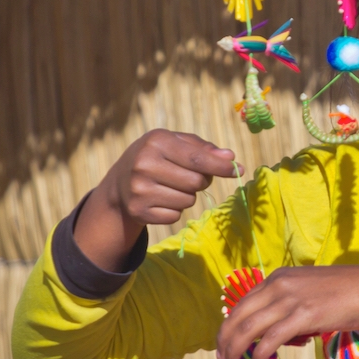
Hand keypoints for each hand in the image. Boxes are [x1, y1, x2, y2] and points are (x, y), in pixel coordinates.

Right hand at [74, 129, 240, 271]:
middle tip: (190, 176)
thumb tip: (230, 157)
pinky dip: (175, 210)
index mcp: (156, 142)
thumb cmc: (157, 156)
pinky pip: (175, 216)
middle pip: (196, 182)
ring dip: (188, 195)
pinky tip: (161, 199)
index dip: (221, 166)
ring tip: (171, 186)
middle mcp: (144, 165)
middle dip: (202, 180)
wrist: (119, 182)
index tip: (239, 170)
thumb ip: (204, 148)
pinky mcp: (138, 211)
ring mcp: (139, 190)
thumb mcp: (176, 143)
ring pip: (188, 201)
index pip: (198, 159)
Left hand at [216, 265, 358, 358]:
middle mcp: (279, 285)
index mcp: (279, 278)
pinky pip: (271, 339)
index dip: (230, 326)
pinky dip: (260, 355)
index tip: (226, 344)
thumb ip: (289, 307)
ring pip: (249, 328)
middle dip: (225, 340)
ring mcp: (290, 300)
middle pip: (239, 315)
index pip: (243, 303)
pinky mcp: (303, 316)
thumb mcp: (309, 291)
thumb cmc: (346, 292)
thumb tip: (277, 336)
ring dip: (236, 350)